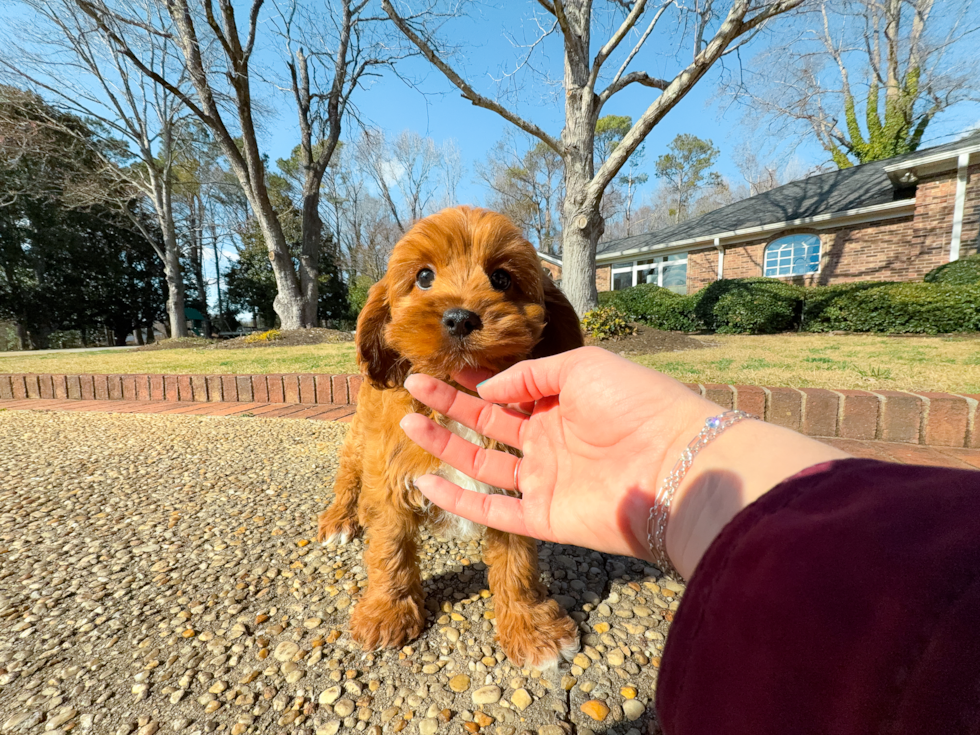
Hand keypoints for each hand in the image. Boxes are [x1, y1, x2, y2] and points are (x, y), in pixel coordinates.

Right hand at [399, 346, 721, 561]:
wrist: (675, 464)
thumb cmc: (636, 404)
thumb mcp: (583, 366)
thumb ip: (532, 375)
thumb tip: (490, 388)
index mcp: (564, 405)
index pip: (509, 391)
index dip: (473, 379)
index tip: (440, 366)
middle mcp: (551, 442)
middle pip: (489, 424)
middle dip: (450, 405)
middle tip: (412, 385)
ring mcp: (547, 481)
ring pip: (483, 464)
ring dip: (445, 445)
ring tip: (409, 421)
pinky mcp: (545, 517)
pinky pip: (492, 511)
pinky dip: (458, 500)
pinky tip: (426, 480)